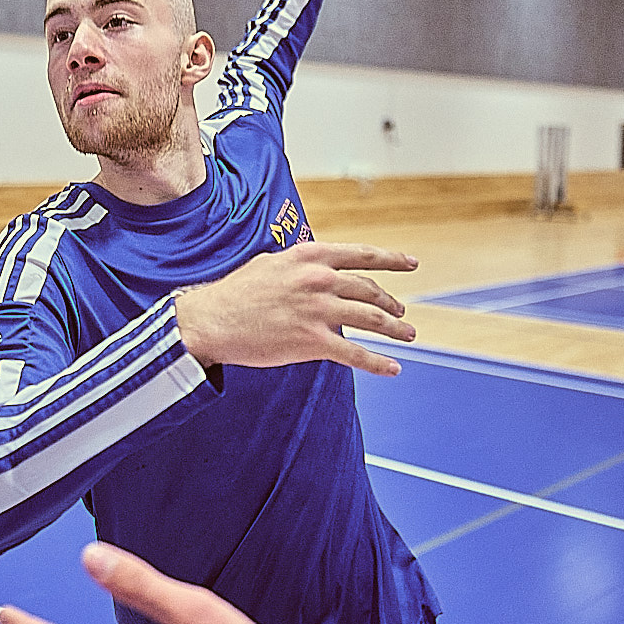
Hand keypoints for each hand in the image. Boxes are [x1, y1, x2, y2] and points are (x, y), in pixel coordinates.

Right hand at [174, 242, 416, 375]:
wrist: (211, 321)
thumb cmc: (236, 293)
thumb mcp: (271, 263)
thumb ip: (300, 263)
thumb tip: (318, 266)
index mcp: (310, 257)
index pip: (362, 255)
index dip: (392, 259)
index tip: (411, 263)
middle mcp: (319, 280)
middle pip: (371, 291)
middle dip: (392, 304)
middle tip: (402, 314)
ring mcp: (318, 310)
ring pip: (372, 320)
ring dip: (395, 330)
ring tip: (408, 336)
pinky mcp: (312, 342)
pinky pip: (355, 353)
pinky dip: (378, 363)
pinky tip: (393, 367)